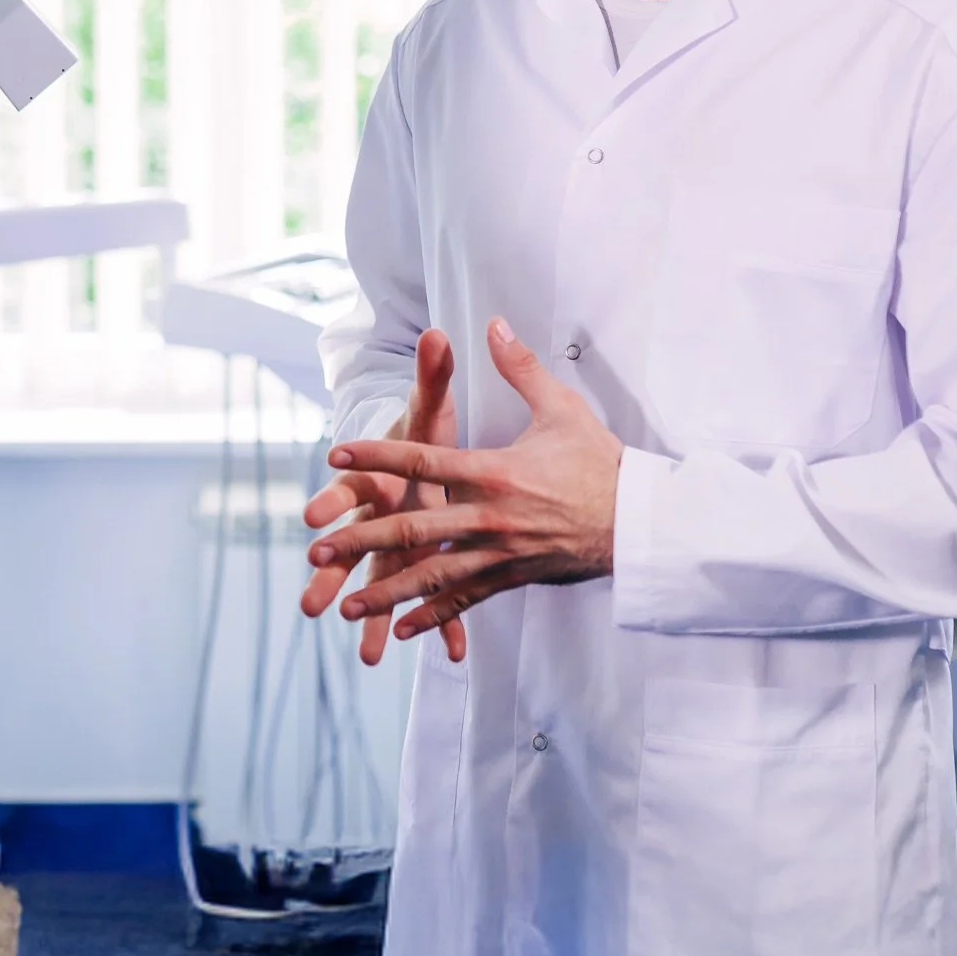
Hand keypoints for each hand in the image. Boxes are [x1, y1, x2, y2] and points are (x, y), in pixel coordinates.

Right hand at [301, 329, 467, 665]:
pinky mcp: (419, 561)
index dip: (329, 502)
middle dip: (333, 576)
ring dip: (374, 615)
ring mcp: (395, 544)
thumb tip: (436, 332)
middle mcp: (378, 516)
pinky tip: (451, 654)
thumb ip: (432, 373)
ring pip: (380, 581)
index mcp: (377, 478)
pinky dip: (441, 623)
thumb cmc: (422, 434)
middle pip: (349, 547)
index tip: (312, 518)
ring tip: (370, 657)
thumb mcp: (428, 405)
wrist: (421, 459)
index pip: (347, 488)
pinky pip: (431, 595)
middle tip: (311, 602)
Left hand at [307, 318, 623, 650]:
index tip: (335, 455)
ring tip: (345, 607)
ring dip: (386, 593)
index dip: (376, 456)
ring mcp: (498, 553)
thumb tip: (494, 324)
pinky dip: (433, 617)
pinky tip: (401, 631)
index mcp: (493, 471)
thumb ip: (521, 368)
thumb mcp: (561, 408)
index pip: (423, 462)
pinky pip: (465, 600)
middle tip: (316, 548)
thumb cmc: (599, 462)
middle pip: (412, 529)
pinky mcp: (512, 577)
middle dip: (361, 540)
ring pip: (431, 576)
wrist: (640, 521)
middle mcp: (488, 517)